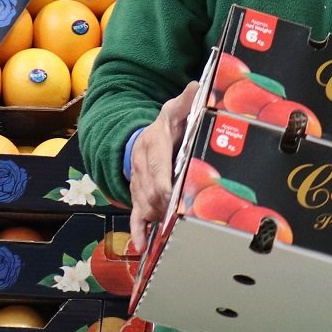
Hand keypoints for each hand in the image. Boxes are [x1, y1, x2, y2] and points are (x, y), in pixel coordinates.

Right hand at [128, 81, 200, 251]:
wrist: (142, 136)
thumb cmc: (169, 124)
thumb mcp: (177, 108)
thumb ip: (187, 100)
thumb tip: (197, 86)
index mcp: (153, 143)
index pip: (157, 165)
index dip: (163, 182)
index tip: (171, 195)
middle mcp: (141, 163)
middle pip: (150, 189)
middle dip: (162, 205)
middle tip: (176, 218)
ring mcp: (138, 181)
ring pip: (143, 203)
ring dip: (154, 217)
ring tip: (169, 231)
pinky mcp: (137, 194)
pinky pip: (135, 214)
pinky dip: (138, 230)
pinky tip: (142, 245)